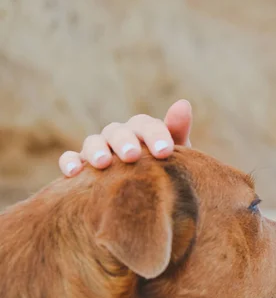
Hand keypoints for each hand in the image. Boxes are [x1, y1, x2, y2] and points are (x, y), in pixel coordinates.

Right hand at [58, 99, 192, 176]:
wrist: (148, 194)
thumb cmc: (165, 170)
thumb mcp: (177, 153)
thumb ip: (177, 130)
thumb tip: (183, 103)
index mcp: (142, 130)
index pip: (147, 125)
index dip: (155, 135)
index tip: (164, 151)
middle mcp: (119, 135)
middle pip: (118, 131)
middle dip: (124, 142)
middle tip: (132, 156)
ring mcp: (98, 149)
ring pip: (93, 142)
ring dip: (96, 150)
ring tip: (102, 163)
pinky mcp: (81, 164)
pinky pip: (70, 159)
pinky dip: (69, 162)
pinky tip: (73, 173)